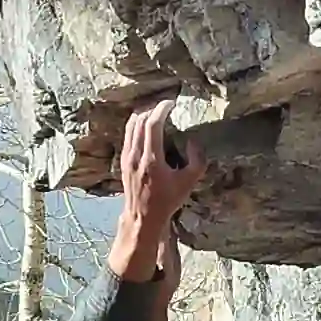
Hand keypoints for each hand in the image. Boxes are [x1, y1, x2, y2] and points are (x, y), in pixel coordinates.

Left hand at [107, 97, 205, 283]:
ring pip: (131, 125)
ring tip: (157, 113)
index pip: (153, 123)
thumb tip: (194, 141)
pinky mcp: (123, 161)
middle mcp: (136, 156)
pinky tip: (146, 127)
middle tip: (167, 107)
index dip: (163, 108)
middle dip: (154, 109)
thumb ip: (197, 161)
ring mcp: (127, 157)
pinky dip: (136, 125)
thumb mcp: (189, 183)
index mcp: (152, 159)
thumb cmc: (167, 201)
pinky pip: (128, 134)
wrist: (143, 217)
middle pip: (141, 120)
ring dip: (144, 115)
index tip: (172, 103)